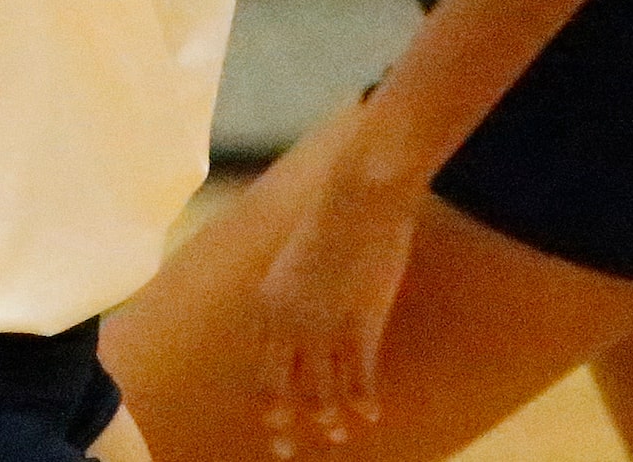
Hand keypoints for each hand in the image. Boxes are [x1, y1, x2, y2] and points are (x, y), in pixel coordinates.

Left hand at [254, 157, 422, 455]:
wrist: (360, 195)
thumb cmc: (336, 212)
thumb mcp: (300, 255)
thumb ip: (297, 287)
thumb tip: (307, 304)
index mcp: (269, 303)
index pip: (262, 366)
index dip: (268, 398)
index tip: (273, 422)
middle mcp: (288, 324)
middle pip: (280, 388)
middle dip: (283, 424)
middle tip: (284, 451)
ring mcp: (323, 328)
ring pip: (321, 391)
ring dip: (328, 418)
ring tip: (336, 435)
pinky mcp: (358, 326)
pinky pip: (358, 379)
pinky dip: (363, 402)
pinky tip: (371, 416)